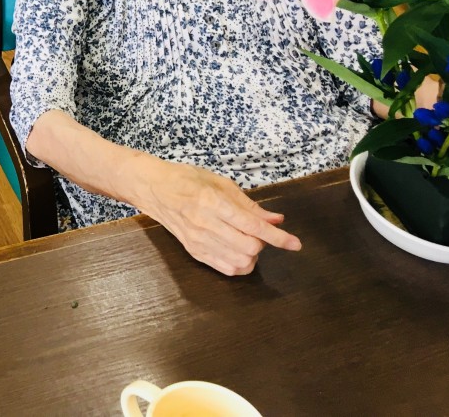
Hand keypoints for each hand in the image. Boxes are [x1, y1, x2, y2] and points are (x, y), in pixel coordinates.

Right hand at [137, 161, 301, 275]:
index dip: (278, 237)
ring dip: (252, 255)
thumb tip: (276, 220)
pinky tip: (238, 251)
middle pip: (249, 247)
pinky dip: (240, 264)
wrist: (153, 188)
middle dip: (263, 243)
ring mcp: (198, 240)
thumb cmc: (186, 179)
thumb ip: (249, 204)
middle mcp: (205, 224)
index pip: (252, 225)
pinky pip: (225, 268)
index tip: (295, 243)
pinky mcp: (193, 251)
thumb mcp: (220, 183)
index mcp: (212, 202)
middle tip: (258, 231)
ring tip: (246, 240)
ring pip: (240, 262)